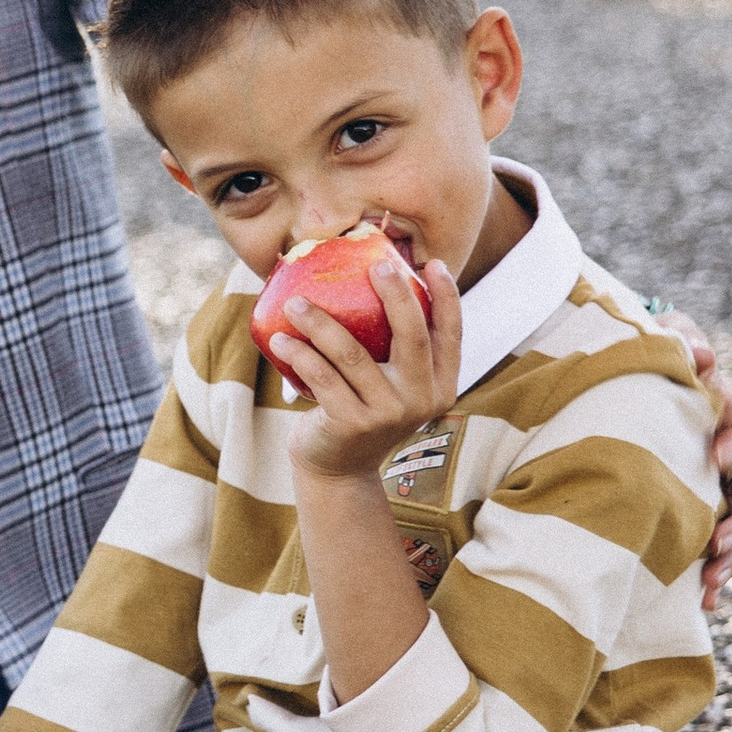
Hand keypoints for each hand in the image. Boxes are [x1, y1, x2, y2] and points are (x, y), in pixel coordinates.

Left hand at [274, 246, 462, 485]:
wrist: (339, 468)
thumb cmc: (362, 408)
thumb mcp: (392, 384)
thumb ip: (396, 348)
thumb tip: (376, 275)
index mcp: (440, 385)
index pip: (451, 335)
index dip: (447, 297)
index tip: (433, 263)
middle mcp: (421, 400)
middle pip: (412, 336)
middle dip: (396, 295)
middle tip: (375, 267)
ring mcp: (388, 414)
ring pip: (353, 354)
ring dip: (320, 322)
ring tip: (295, 302)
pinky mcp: (353, 424)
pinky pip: (322, 377)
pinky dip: (298, 353)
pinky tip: (280, 339)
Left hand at [650, 313, 731, 611]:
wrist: (595, 397)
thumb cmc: (631, 363)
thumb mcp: (648, 342)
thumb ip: (675, 340)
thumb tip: (704, 356)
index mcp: (722, 416)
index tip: (717, 456)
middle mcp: (726, 459)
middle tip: (718, 539)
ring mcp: (713, 493)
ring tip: (711, 578)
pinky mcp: (693, 522)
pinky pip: (716, 556)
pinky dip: (715, 579)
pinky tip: (704, 602)